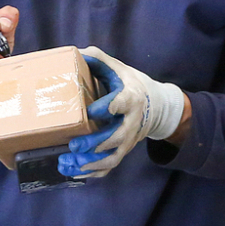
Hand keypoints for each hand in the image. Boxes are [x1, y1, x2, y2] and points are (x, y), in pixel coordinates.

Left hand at [61, 46, 186, 178]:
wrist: (156, 106)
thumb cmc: (130, 84)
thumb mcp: (118, 68)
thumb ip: (98, 59)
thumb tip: (75, 52)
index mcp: (131, 98)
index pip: (122, 103)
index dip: (107, 108)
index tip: (89, 111)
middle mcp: (132, 122)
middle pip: (116, 137)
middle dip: (95, 143)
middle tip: (73, 144)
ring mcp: (128, 140)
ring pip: (113, 158)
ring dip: (91, 163)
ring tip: (68, 163)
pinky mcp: (123, 151)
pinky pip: (109, 167)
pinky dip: (92, 173)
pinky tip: (72, 172)